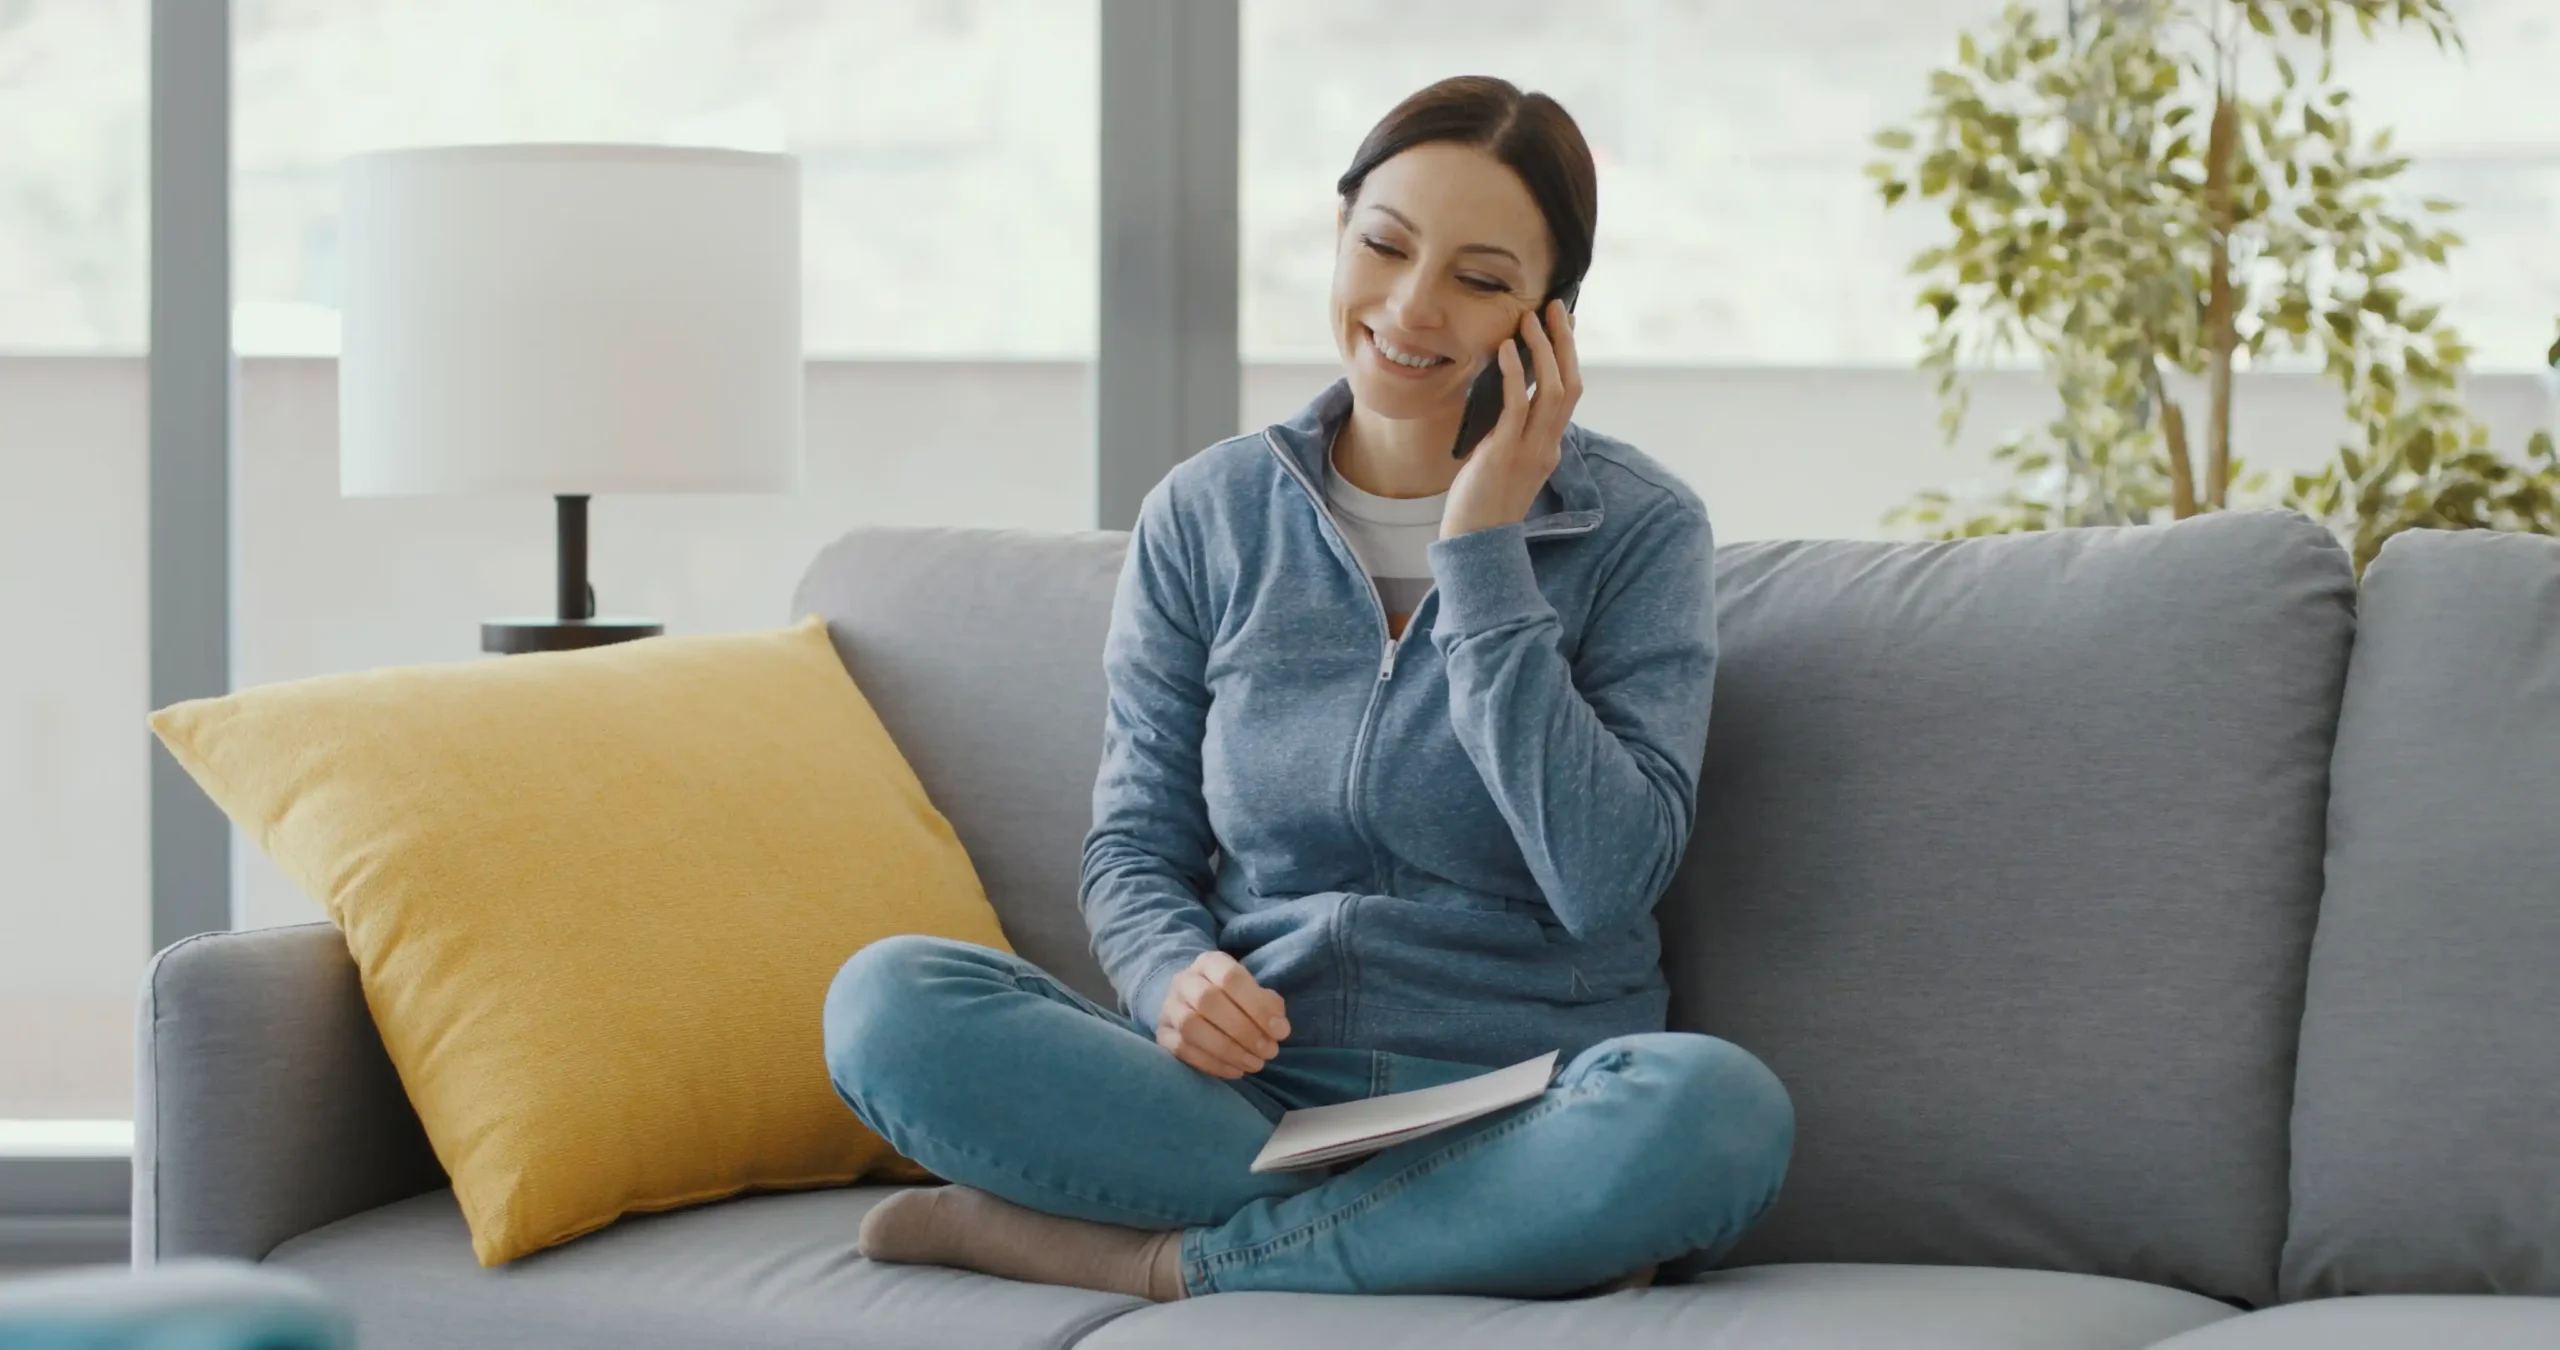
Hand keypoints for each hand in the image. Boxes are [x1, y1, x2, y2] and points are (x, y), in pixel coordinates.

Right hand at [1155, 951, 1289, 1078]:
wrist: (1189, 1003)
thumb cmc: (1230, 998)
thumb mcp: (1251, 992)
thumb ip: (1268, 1005)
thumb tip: (1279, 1028)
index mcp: (1209, 963)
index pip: (1231, 977)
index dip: (1258, 1006)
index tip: (1281, 1031)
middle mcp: (1184, 981)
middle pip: (1208, 1001)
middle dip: (1244, 1030)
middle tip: (1269, 1051)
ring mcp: (1169, 1007)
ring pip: (1192, 1027)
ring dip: (1228, 1050)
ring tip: (1255, 1064)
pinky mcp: (1162, 1034)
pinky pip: (1182, 1050)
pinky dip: (1213, 1064)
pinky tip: (1236, 1071)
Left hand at [1442, 298, 1582, 538]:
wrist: (1475, 541)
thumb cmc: (1482, 503)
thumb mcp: (1505, 462)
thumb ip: (1511, 432)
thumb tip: (1503, 395)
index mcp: (1549, 447)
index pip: (1570, 394)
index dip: (1569, 357)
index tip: (1565, 325)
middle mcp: (1547, 446)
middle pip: (1571, 385)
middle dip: (1564, 343)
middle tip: (1556, 307)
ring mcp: (1530, 450)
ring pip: (1552, 391)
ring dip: (1544, 351)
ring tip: (1531, 319)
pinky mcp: (1505, 453)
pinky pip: (1517, 406)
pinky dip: (1517, 374)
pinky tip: (1508, 349)